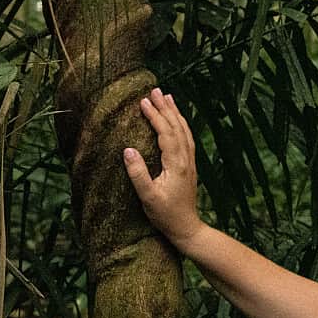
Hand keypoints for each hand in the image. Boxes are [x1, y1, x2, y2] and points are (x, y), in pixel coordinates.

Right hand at [123, 88, 203, 247]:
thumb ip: (137, 174)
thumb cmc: (165, 215)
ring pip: (184, 131)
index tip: (143, 102)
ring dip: (175, 113)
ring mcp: (189, 162)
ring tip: (167, 97)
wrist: (186, 227)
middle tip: (155, 90)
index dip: (155, 116)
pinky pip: (186, 139)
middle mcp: (186, 160)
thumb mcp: (148, 197)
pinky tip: (177, 120)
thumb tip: (127, 150)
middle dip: (165, 108)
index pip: (165, 133)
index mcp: (176, 164)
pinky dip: (181, 125)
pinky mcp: (189, 166)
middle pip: (177, 127)